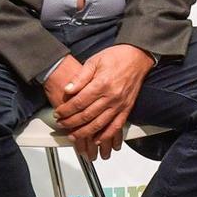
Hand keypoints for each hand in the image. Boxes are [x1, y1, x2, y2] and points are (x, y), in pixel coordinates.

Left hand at [45, 45, 153, 159]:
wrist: (138, 57)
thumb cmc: (116, 57)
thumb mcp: (94, 61)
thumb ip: (80, 77)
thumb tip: (67, 90)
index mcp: (102, 84)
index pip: (79, 102)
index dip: (66, 110)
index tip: (58, 113)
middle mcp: (111, 97)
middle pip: (87, 115)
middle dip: (71, 122)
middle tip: (61, 124)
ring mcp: (120, 105)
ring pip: (99, 124)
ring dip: (84, 133)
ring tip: (73, 135)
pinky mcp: (127, 109)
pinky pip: (116, 126)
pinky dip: (106, 135)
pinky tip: (97, 140)